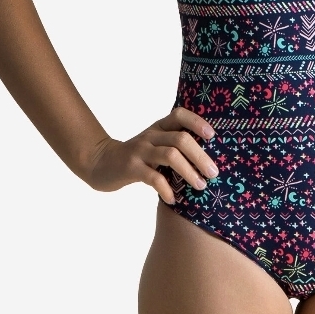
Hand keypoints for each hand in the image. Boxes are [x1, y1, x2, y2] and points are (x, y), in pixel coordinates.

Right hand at [85, 107, 218, 201]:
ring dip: (189, 172)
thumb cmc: (136, 156)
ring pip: (170, 156)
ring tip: (200, 186)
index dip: (197, 122)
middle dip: (200, 156)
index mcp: (159, 127)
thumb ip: (174, 145)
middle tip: (214, 173)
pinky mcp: (130, 168)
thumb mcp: (154, 143)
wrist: (101, 162)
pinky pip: (153, 178)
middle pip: (181, 139)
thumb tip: (208, 158)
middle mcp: (151, 135)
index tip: (212, 137)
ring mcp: (140, 151)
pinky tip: (173, 199)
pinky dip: (166, 189)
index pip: (180, 115)